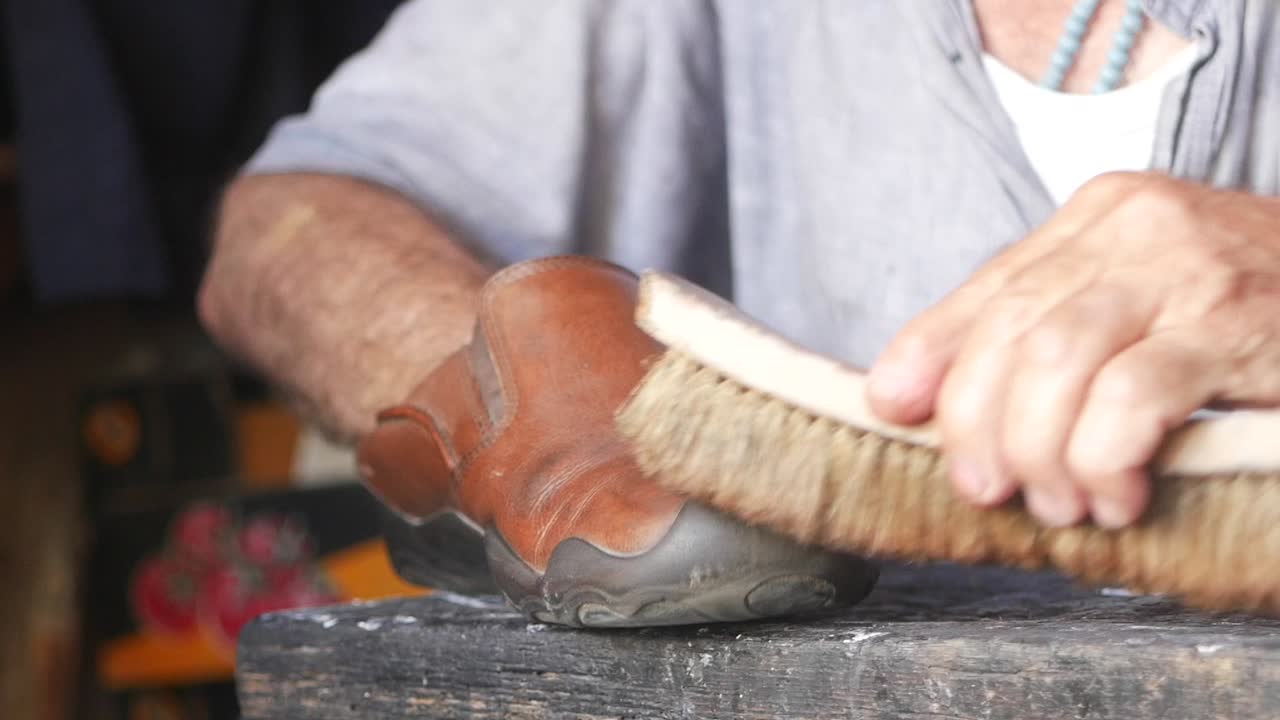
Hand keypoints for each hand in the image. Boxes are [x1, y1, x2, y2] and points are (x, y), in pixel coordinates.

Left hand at [866, 172, 1279, 528]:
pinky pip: (1132, 396)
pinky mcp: (1233, 325)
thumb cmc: (1236, 307)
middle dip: (979, 426)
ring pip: (1057, 363)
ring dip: (1040, 452)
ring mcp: (1186, 271)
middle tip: (987, 488)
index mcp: (1094, 218)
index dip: (929, 357)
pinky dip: (1103, 457)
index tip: (894, 412)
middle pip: (1011, 333)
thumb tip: (904, 391)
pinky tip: (1113, 496)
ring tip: (1058, 503)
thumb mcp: (1128, 296)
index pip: (986, 291)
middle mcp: (1132, 229)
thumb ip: (1030, 327)